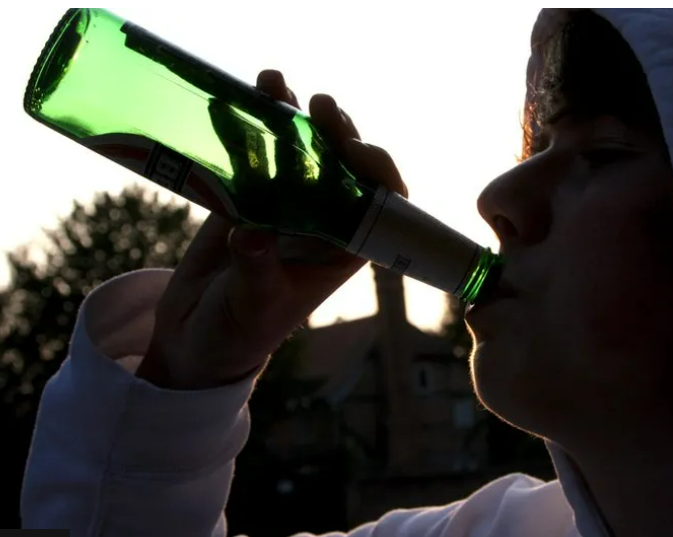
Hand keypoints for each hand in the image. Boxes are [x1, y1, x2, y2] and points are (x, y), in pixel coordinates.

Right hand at [136, 70, 406, 389]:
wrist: (194, 336)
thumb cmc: (239, 332)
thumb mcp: (254, 304)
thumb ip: (257, 269)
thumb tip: (253, 233)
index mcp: (344, 248)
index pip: (380, 200)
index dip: (377, 168)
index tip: (354, 148)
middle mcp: (322, 220)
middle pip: (342, 164)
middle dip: (335, 131)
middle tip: (319, 106)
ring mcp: (284, 204)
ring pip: (298, 150)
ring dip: (290, 115)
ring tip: (274, 82)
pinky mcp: (245, 196)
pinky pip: (251, 154)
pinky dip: (245, 127)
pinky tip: (233, 99)